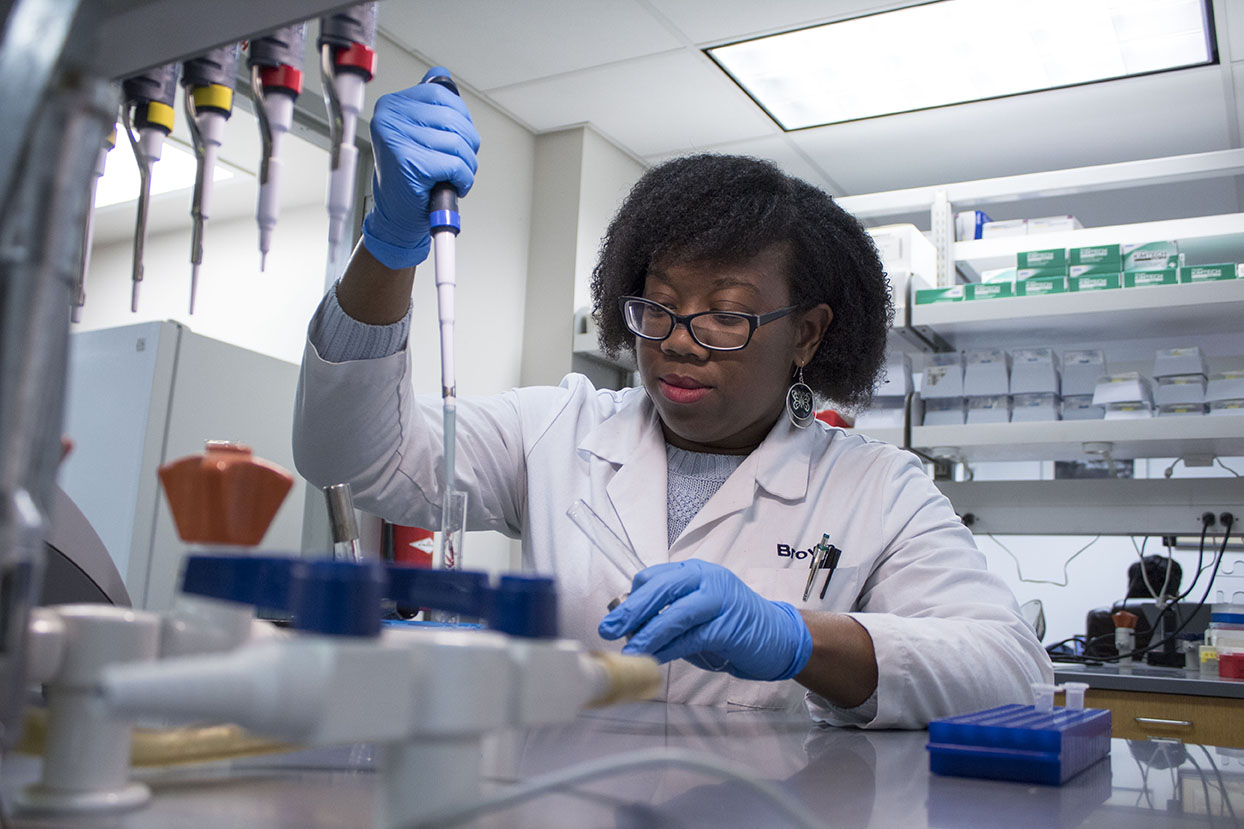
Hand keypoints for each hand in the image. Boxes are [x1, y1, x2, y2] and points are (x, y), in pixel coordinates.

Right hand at [361, 67, 480, 268]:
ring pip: (458, 143)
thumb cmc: (408, 176)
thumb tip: (442, 75)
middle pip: (454, 119)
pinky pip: (457, 165)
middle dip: (467, 144)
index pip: (441, 94)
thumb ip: (427, 104)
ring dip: (467, 165)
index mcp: (392, 105)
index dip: (461, 117)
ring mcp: (398, 141)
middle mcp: (390, 118)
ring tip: (454, 176)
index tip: (458, 136)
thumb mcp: (415, 132)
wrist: (396, 214)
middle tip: (459, 161)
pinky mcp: (411, 164)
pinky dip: (464, 179)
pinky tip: (453, 185)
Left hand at [598, 560, 812, 680]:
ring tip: (629, 650)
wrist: (780, 637)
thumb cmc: (733, 626)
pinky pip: (691, 637)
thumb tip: (631, 627)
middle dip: (631, 611)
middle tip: (608, 629)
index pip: (655, 576)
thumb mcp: (697, 612)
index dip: (633, 597)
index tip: (615, 617)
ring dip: (647, 634)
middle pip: (661, 589)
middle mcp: (706, 578)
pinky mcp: (728, 625)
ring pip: (675, 614)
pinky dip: (669, 649)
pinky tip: (655, 658)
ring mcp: (719, 599)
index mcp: (695, 571)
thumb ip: (669, 613)